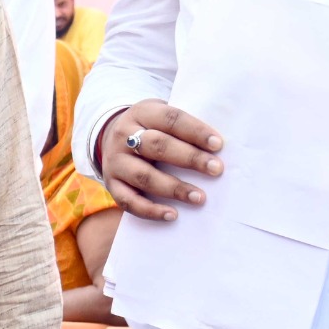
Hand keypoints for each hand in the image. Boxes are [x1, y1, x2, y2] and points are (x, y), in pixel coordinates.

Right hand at [97, 99, 223, 221]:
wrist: (111, 138)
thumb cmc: (152, 129)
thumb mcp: (161, 117)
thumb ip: (183, 128)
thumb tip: (217, 149)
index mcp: (142, 113)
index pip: (171, 119)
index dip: (195, 131)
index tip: (218, 145)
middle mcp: (124, 136)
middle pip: (157, 146)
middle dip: (189, 158)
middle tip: (216, 169)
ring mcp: (115, 162)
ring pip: (144, 176)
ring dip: (174, 188)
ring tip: (200, 197)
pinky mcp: (111, 184)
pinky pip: (128, 201)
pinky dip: (150, 210)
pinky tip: (172, 215)